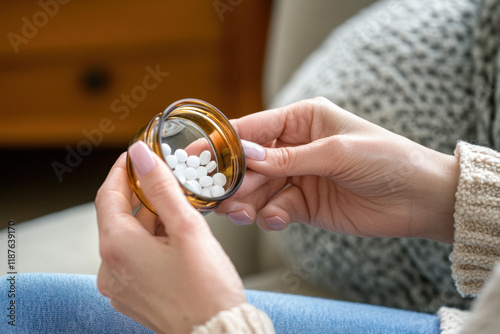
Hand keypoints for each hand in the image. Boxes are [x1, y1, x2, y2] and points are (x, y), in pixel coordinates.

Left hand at [95, 142, 244, 333]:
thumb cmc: (206, 289)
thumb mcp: (187, 228)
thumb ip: (161, 188)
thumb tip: (141, 155)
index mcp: (118, 248)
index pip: (108, 196)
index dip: (121, 172)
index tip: (135, 157)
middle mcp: (110, 269)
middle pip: (119, 218)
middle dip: (141, 197)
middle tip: (165, 181)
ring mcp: (119, 286)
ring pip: (128, 239)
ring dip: (149, 221)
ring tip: (178, 212)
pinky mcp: (132, 296)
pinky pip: (134, 259)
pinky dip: (149, 243)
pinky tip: (174, 240)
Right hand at [217, 97, 457, 242]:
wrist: (419, 199)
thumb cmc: (385, 160)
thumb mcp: (336, 152)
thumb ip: (289, 158)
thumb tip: (247, 156)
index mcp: (303, 120)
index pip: (254, 128)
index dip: (223, 142)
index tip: (194, 155)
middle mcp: (296, 147)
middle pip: (251, 163)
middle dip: (233, 179)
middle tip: (215, 196)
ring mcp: (299, 177)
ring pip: (259, 189)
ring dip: (247, 201)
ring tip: (238, 213)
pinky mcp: (305, 205)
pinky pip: (276, 210)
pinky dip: (271, 216)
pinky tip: (275, 220)